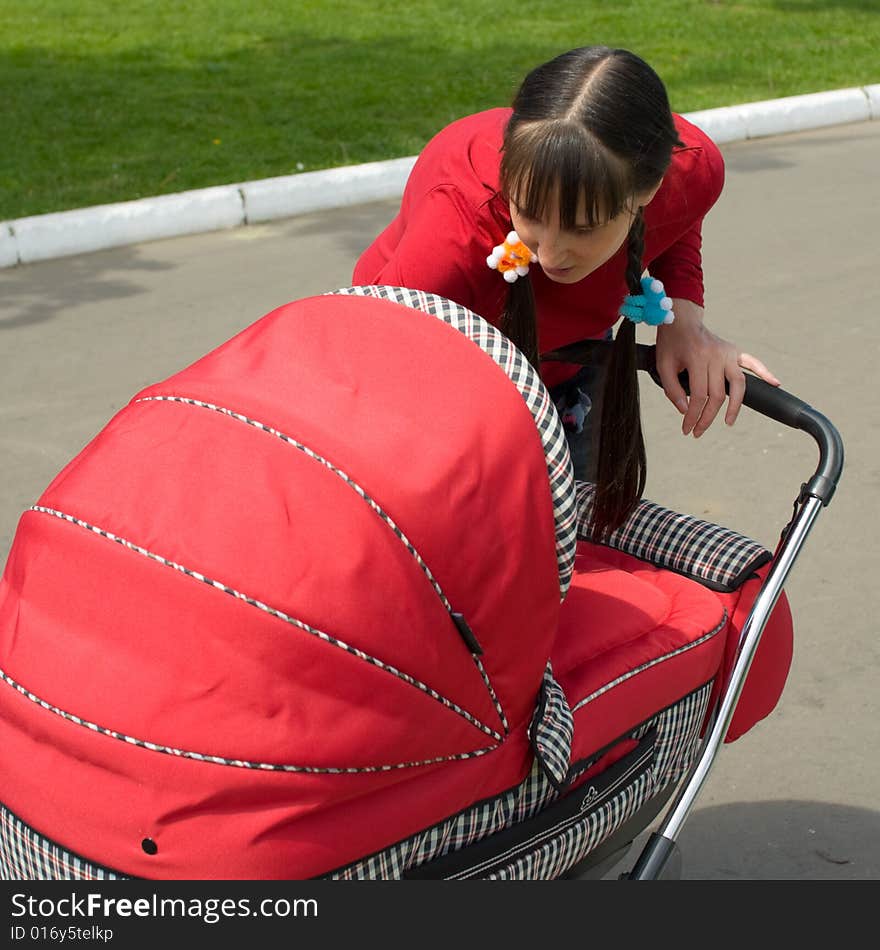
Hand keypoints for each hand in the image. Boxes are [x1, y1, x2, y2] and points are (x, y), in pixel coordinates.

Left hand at [655, 299, 779, 436]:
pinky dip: (765, 372)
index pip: (698, 396)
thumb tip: (685, 411)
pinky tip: (775, 384)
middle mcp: (716, 356)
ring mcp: (728, 353)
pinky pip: (753, 363)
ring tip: (728, 422)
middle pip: (717, 395)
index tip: (687, 429)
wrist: (682, 320)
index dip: (693, 416)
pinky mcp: (735, 351)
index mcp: (697, 358)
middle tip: (698, 432)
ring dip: (734, 406)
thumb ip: (672, 389)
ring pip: (738, 384)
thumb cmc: (671, 344)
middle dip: (707, 417)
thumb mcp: (663, 366)